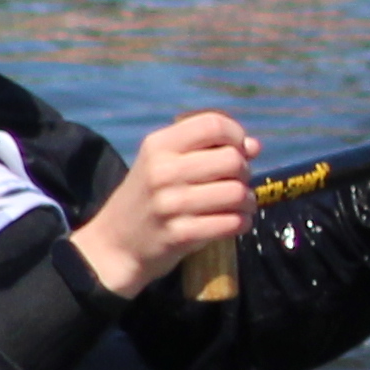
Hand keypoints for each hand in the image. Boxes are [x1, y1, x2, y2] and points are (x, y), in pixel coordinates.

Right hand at [73, 110, 253, 297]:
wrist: (115, 244)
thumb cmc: (148, 198)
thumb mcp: (163, 163)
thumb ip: (205, 149)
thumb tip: (253, 146)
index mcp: (158, 145)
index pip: (213, 125)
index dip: (236, 134)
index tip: (238, 149)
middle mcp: (163, 171)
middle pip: (231, 160)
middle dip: (244, 171)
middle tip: (238, 182)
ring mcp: (170, 204)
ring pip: (236, 193)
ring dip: (247, 201)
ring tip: (241, 204)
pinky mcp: (180, 234)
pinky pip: (230, 223)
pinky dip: (241, 222)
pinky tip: (236, 222)